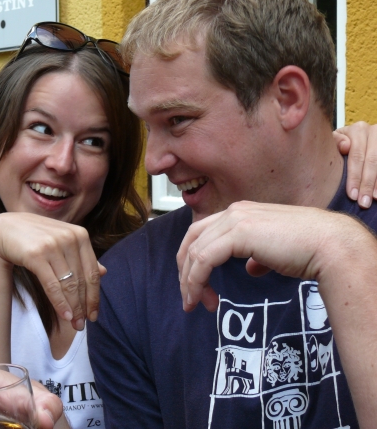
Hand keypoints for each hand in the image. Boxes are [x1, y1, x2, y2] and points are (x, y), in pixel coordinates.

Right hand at [0, 213, 104, 330]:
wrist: (6, 230)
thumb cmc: (37, 237)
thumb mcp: (62, 242)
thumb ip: (81, 256)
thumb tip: (104, 272)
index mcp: (80, 234)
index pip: (92, 272)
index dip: (94, 296)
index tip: (94, 314)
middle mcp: (69, 238)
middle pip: (81, 280)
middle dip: (84, 306)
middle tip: (83, 325)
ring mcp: (53, 245)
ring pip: (68, 284)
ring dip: (73, 308)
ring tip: (75, 324)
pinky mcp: (36, 254)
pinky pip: (52, 284)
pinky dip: (60, 302)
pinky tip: (65, 315)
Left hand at [177, 201, 360, 311]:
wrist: (330, 245)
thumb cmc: (309, 249)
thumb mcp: (274, 252)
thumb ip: (257, 256)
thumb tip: (250, 268)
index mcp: (240, 212)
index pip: (202, 233)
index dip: (194, 260)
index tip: (197, 286)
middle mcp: (234, 212)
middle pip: (192, 240)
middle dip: (186, 270)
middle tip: (189, 297)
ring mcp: (235, 220)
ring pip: (195, 252)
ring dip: (190, 281)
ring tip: (194, 303)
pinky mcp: (238, 233)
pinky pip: (204, 259)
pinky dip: (197, 279)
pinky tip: (201, 296)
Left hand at [334, 121, 376, 207]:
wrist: (355, 137)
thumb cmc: (340, 144)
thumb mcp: (334, 142)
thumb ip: (336, 143)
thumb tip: (346, 146)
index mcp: (357, 130)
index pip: (356, 157)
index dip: (354, 177)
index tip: (351, 195)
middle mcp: (373, 131)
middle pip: (372, 162)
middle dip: (367, 184)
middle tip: (363, 203)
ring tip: (374, 199)